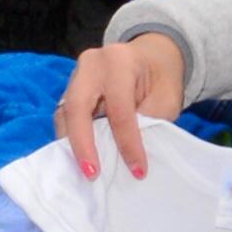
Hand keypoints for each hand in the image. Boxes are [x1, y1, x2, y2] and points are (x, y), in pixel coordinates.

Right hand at [56, 33, 186, 178]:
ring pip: (65, 113)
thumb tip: (128, 154)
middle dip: (83, 144)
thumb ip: (149, 122)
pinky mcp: (71, 89)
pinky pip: (65, 116)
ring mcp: (77, 75)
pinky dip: (72, 138)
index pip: (119, 109)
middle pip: (77, 107)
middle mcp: (91, 64)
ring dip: (72, 144)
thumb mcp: (166, 99)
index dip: (128, 144)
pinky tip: (82, 158)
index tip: (138, 171)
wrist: (151, 56)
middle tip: (92, 174)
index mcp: (119, 61)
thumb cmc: (162, 77)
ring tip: (85, 171)